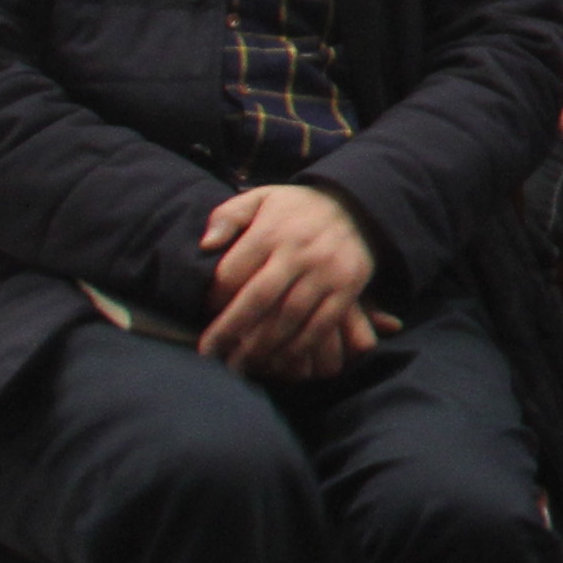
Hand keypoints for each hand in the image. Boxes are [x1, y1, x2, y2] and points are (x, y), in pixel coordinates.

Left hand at [199, 184, 380, 377]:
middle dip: (231, 330)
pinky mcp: (349, 287)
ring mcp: (327, 271)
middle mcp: (299, 251)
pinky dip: (300, 347)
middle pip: (258, 299)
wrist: (356, 204)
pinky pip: (322, 324)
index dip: (214, 298)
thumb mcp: (259, 198)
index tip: (206, 312)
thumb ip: (228, 216)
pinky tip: (281, 360)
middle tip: (211, 353)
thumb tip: (206, 245)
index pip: (233, 272)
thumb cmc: (295, 209)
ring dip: (263, 346)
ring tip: (241, 364)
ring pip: (289, 317)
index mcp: (271, 231)